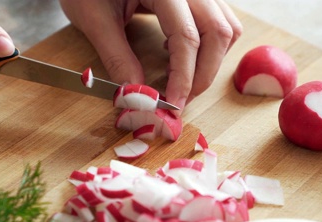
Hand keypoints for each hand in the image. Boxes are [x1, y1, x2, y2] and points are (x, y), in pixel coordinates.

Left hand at [59, 0, 241, 111]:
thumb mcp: (94, 19)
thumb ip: (117, 57)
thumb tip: (137, 96)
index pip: (187, 36)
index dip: (183, 76)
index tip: (172, 104)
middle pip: (218, 32)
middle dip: (203, 74)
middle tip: (180, 100)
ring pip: (226, 27)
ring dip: (211, 61)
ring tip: (181, 80)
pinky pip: (220, 21)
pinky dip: (209, 46)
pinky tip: (180, 56)